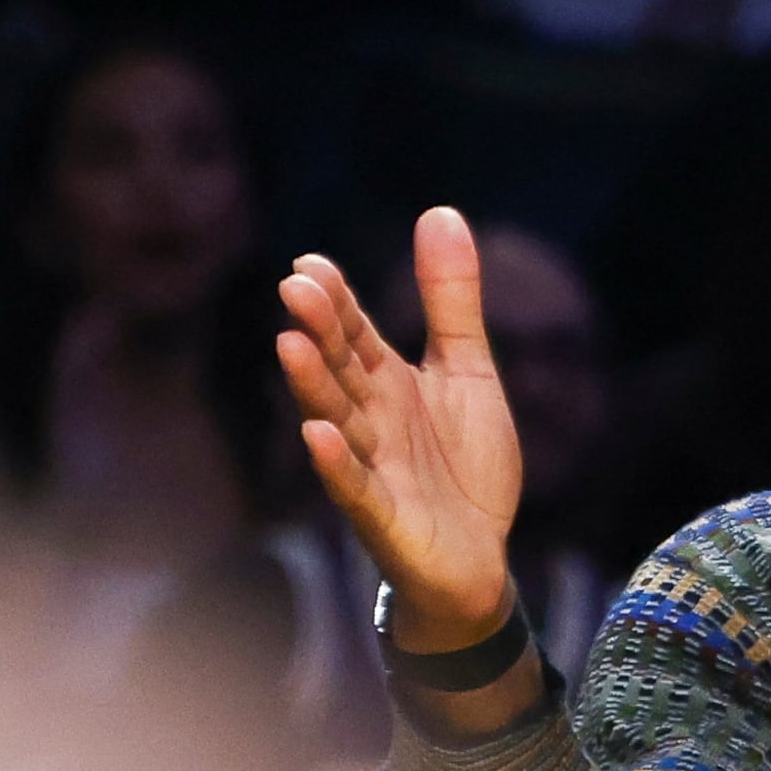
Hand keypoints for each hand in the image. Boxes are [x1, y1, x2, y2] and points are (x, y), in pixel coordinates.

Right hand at [275, 208, 522, 650]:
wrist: (480, 559)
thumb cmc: (463, 464)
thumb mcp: (467, 370)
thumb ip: (450, 300)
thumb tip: (440, 211)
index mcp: (387, 383)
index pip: (355, 334)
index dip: (337, 301)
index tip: (311, 264)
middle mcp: (370, 421)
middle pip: (341, 369)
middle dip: (321, 331)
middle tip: (296, 288)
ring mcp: (372, 469)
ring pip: (338, 421)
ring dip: (313, 386)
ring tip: (290, 345)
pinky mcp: (383, 518)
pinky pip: (355, 488)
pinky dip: (336, 464)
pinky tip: (319, 435)